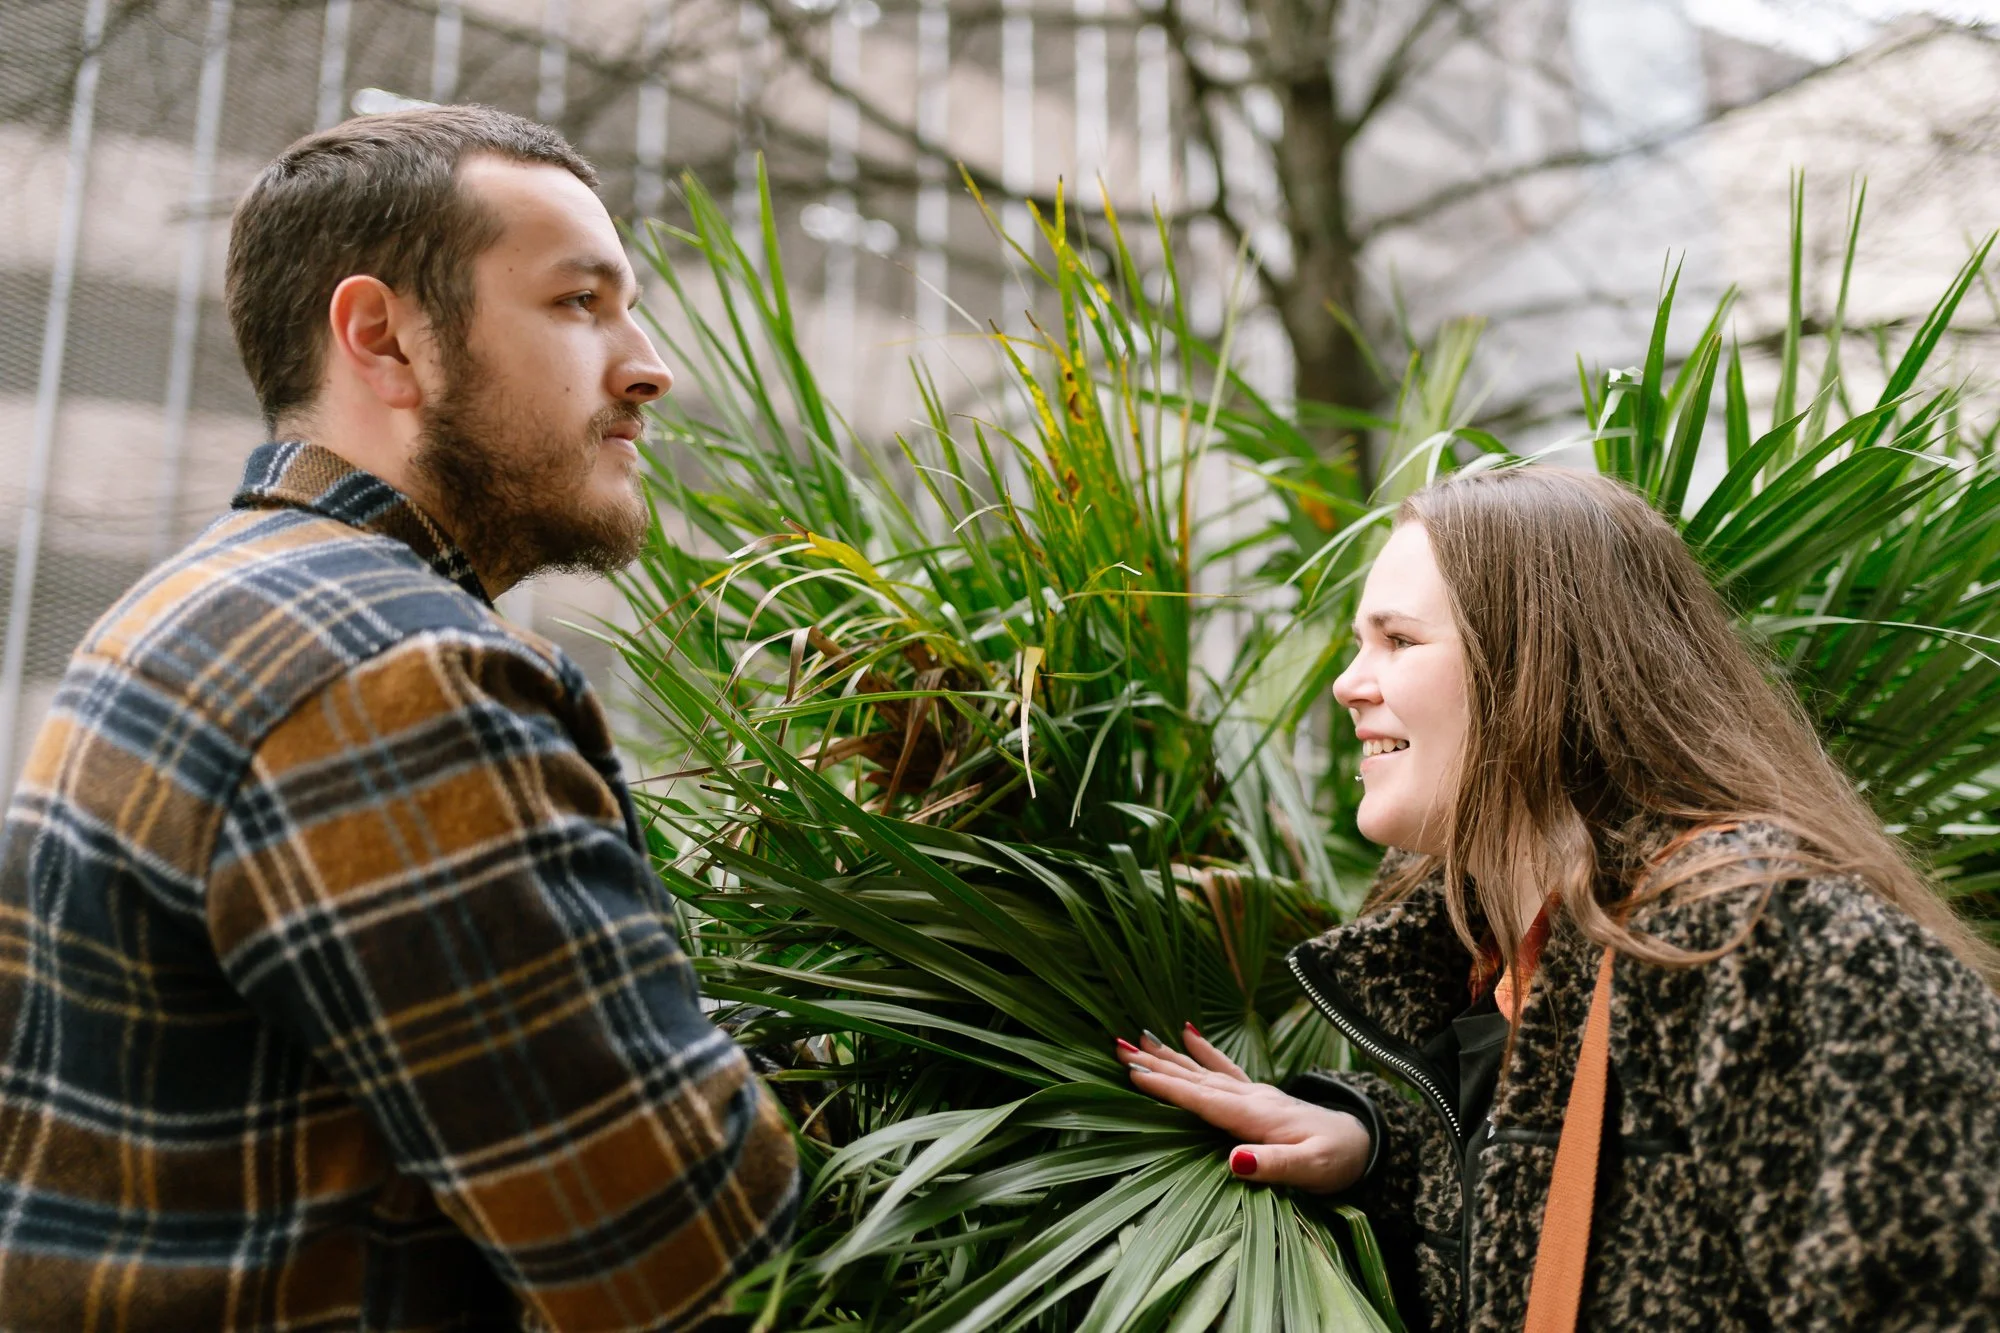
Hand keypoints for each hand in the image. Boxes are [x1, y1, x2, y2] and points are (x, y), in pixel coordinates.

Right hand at [1115, 1023, 1370, 1193]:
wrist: (1363, 1143)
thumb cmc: (1336, 1160)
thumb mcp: (1311, 1170)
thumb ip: (1274, 1166)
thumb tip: (1234, 1161)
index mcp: (1255, 1116)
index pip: (1203, 1100)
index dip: (1167, 1087)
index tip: (1133, 1073)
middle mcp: (1250, 1098)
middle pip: (1195, 1079)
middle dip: (1157, 1064)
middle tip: (1119, 1047)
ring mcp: (1254, 1093)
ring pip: (1203, 1071)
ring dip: (1170, 1056)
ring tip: (1138, 1037)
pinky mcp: (1258, 1095)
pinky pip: (1224, 1069)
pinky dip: (1203, 1051)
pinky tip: (1186, 1033)